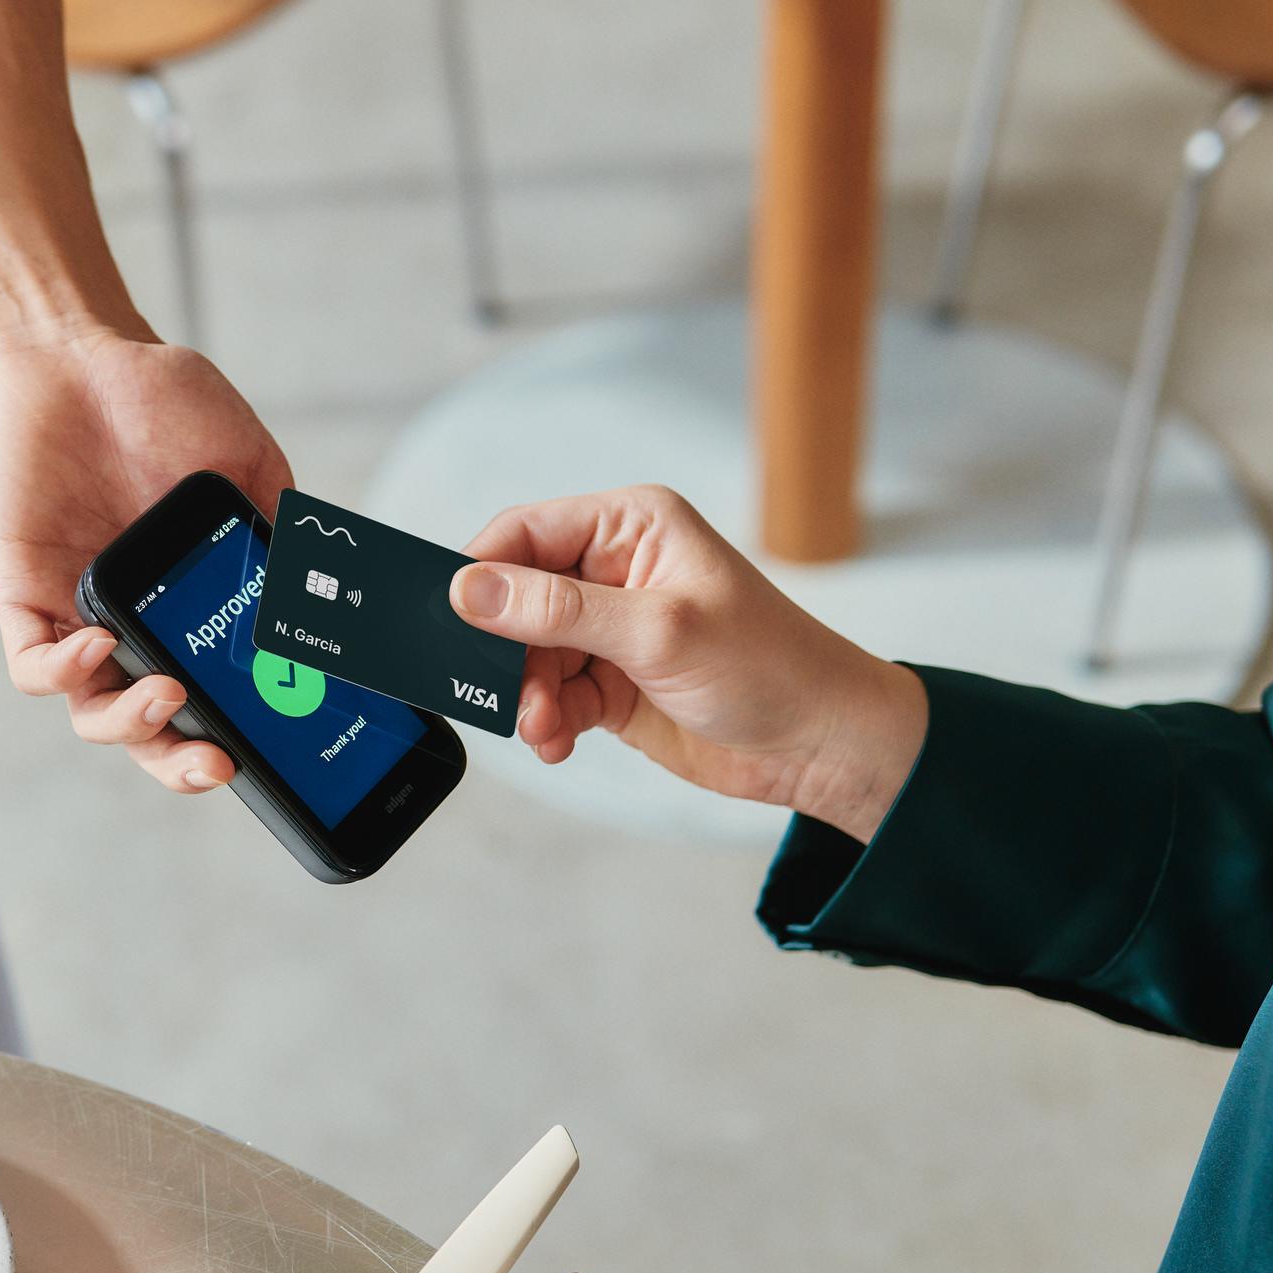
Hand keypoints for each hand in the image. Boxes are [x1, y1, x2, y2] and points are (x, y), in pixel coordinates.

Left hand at [0, 326, 289, 791]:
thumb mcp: (245, 464)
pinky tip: (100, 648)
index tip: (272, 750)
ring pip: (92, 712)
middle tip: (217, 763)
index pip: (210, 696)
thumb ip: (275, 530)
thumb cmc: (159, 400)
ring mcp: (75, 614)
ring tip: (169, 698)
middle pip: (150, 730)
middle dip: (181, 762)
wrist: (76, 352)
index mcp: (187, 604)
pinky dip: (65, 672)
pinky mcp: (21, 594)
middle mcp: (131, 622)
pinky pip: (35, 665)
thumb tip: (315, 600)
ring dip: (131, 725)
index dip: (237, 736)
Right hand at [448, 485, 926, 841]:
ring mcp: (614, 629)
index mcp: (633, 526)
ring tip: (543, 727)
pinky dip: (547, 720)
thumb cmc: (770, 666)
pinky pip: (553, 694)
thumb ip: (558, 611)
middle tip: (501, 687)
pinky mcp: (615, 681)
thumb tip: (471, 589)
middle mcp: (617, 569)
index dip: (483, 571)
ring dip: (526, 693)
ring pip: (530, 653)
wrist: (821, 746)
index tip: (451, 617)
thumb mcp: (657, 631)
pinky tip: (557, 741)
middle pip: (519, 597)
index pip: (528, 531)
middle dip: (506, 648)